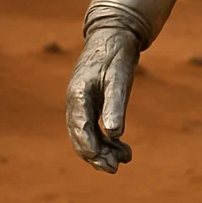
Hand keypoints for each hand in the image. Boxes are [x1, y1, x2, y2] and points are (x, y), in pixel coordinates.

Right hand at [65, 27, 139, 173]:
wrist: (115, 35)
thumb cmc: (116, 55)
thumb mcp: (119, 78)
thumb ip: (115, 105)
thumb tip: (114, 134)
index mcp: (78, 95)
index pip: (80, 129)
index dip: (91, 148)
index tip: (106, 163)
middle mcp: (75, 103)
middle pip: (80, 138)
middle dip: (97, 156)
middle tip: (117, 167)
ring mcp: (81, 105)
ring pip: (86, 138)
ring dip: (103, 151)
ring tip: (126, 158)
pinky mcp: (90, 106)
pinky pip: (93, 131)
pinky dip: (106, 142)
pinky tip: (122, 148)